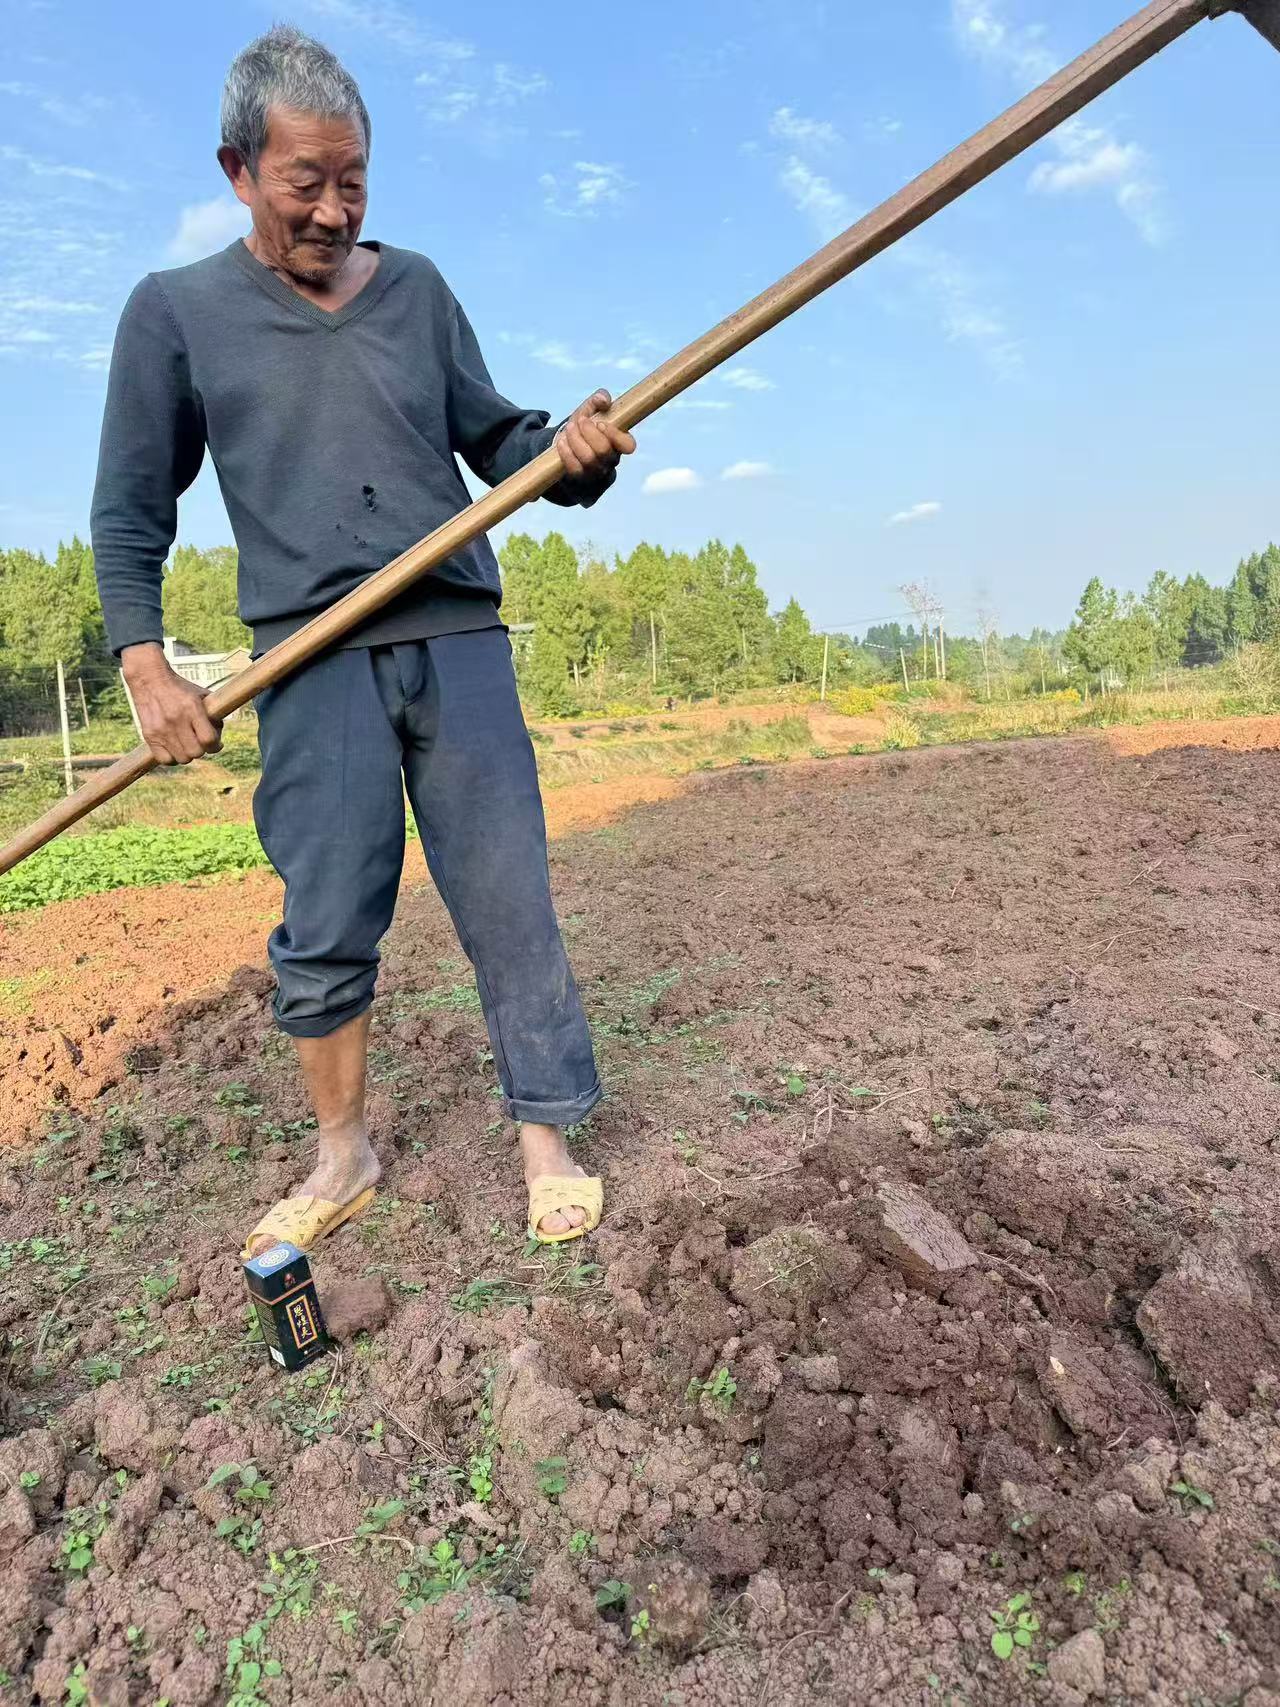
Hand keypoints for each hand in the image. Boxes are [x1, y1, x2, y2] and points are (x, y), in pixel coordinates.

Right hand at [121, 643, 222, 764]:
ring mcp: (161, 729)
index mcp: (192, 708)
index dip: (216, 746)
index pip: (209, 740)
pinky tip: (175, 748)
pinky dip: (172, 758)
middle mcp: (176, 720)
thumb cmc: (180, 688)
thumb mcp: (202, 695)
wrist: (149, 678)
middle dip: (202, 749)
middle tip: (200, 742)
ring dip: (187, 754)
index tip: (216, 744)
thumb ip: (214, 715)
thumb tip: (218, 738)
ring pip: (182, 758)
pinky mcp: (149, 735)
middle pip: (196, 752)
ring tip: (187, 744)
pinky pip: (165, 759)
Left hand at [554, 389, 635, 481]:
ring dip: (576, 439)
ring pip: (589, 459)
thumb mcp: (592, 409)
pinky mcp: (581, 477)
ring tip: (569, 428)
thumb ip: (598, 399)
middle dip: (588, 432)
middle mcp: (610, 459)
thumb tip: (603, 399)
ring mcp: (596, 470)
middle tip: (580, 420)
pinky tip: (562, 442)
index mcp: (619, 443)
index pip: (629, 446)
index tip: (600, 423)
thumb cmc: (586, 425)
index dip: (615, 435)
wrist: (569, 443)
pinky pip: (575, 468)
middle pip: (604, 451)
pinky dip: (566, 452)